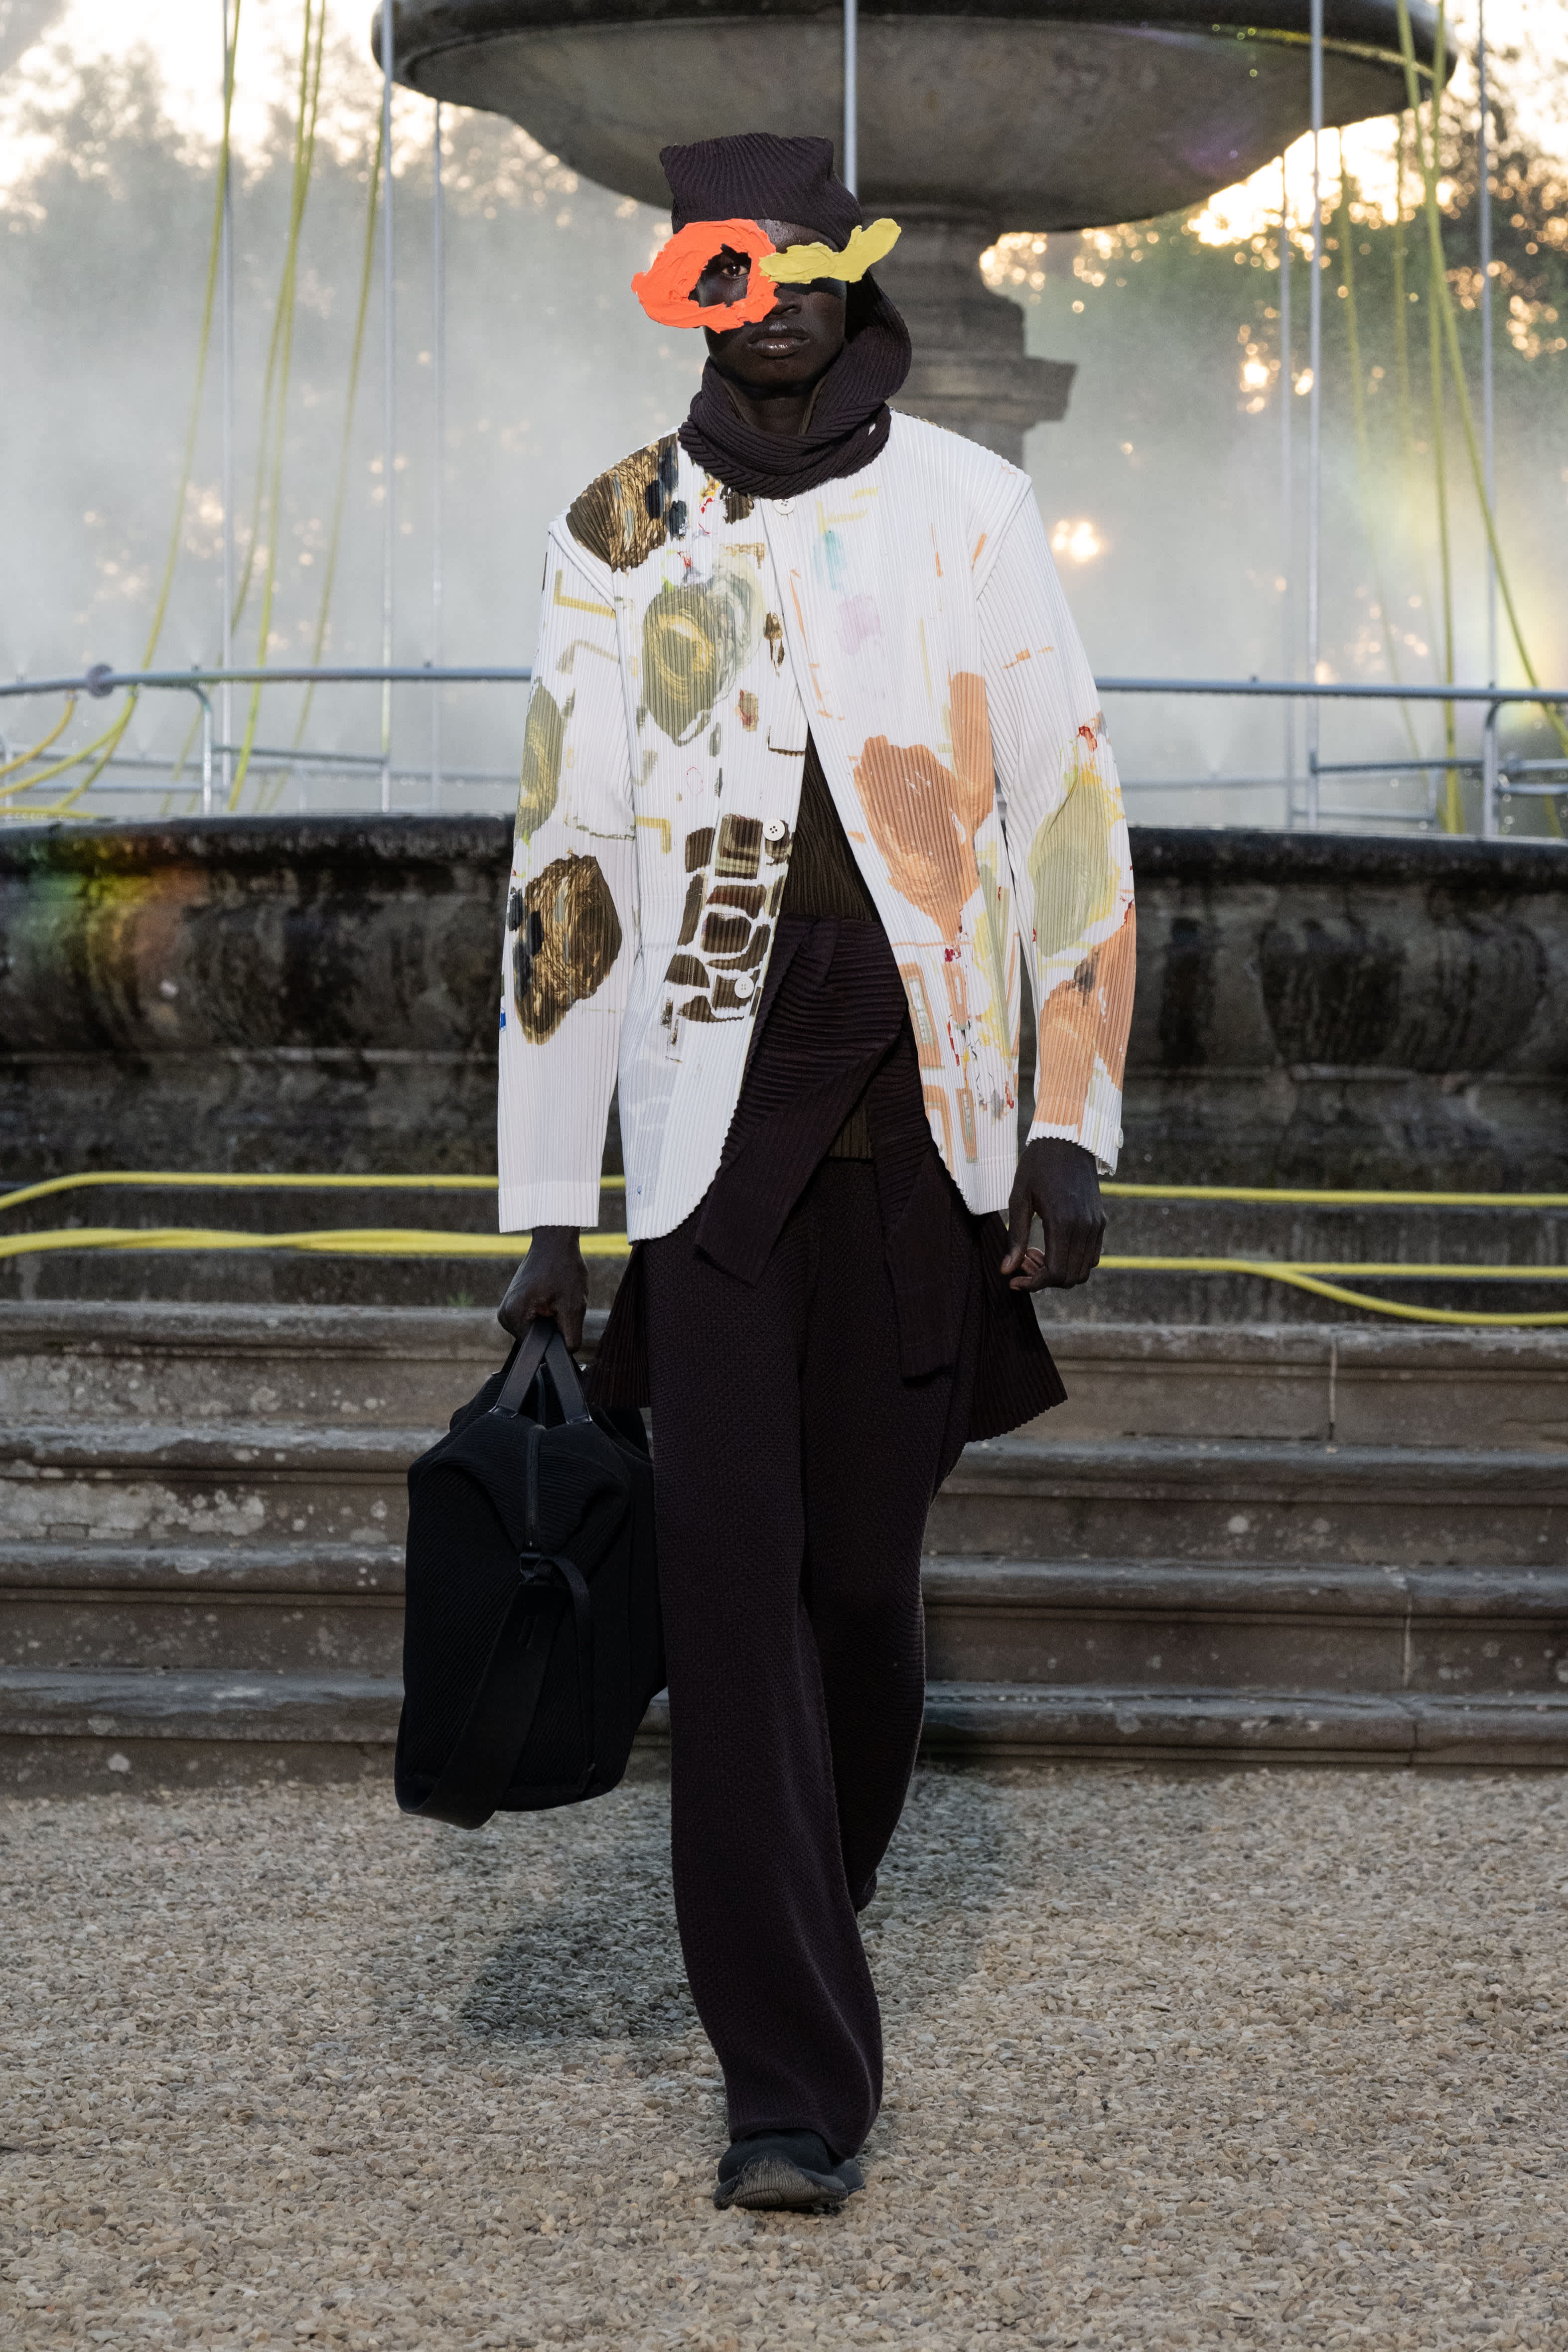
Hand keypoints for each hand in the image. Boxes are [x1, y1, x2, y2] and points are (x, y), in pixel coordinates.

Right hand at [497, 1226, 587, 1349]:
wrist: (554, 1241)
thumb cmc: (563, 1268)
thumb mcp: (574, 1305)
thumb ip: (571, 1336)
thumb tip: (567, 1355)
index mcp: (513, 1316)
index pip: (535, 1348)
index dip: (554, 1339)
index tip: (563, 1317)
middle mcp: (504, 1315)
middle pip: (535, 1340)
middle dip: (553, 1327)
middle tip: (561, 1302)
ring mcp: (506, 1309)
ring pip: (535, 1330)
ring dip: (550, 1319)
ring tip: (556, 1297)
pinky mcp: (513, 1304)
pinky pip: (532, 1319)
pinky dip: (545, 1312)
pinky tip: (551, 1295)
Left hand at [1000, 1137, 1104, 1291]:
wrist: (1068, 1141)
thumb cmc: (1037, 1166)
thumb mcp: (1019, 1198)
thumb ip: (1014, 1237)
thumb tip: (1006, 1270)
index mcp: (1062, 1222)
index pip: (1055, 1273)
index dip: (1033, 1284)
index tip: (1014, 1280)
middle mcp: (1084, 1227)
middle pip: (1070, 1278)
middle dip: (1044, 1280)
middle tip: (1022, 1263)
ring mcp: (1095, 1225)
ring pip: (1084, 1271)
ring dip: (1060, 1272)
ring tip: (1035, 1254)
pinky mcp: (1100, 1221)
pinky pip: (1092, 1256)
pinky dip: (1073, 1262)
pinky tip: (1052, 1247)